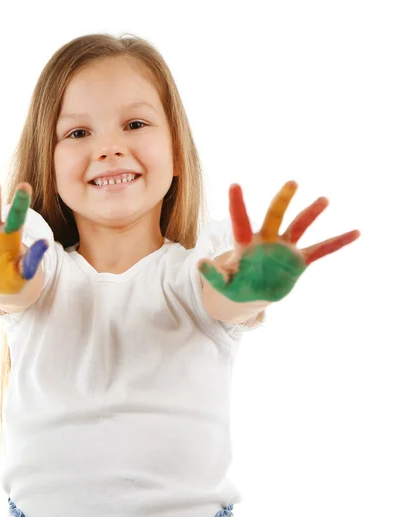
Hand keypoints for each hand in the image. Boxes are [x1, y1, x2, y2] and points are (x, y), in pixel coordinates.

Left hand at [198, 181, 360, 302]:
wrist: (253, 293)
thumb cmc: (236, 285)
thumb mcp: (223, 284)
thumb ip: (213, 275)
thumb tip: (199, 263)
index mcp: (246, 244)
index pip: (240, 221)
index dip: (237, 205)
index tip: (234, 185)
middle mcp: (267, 240)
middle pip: (275, 216)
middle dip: (282, 200)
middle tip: (291, 183)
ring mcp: (284, 248)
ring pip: (299, 226)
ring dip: (310, 214)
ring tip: (323, 199)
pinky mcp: (298, 260)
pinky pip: (321, 249)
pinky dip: (337, 242)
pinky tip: (355, 232)